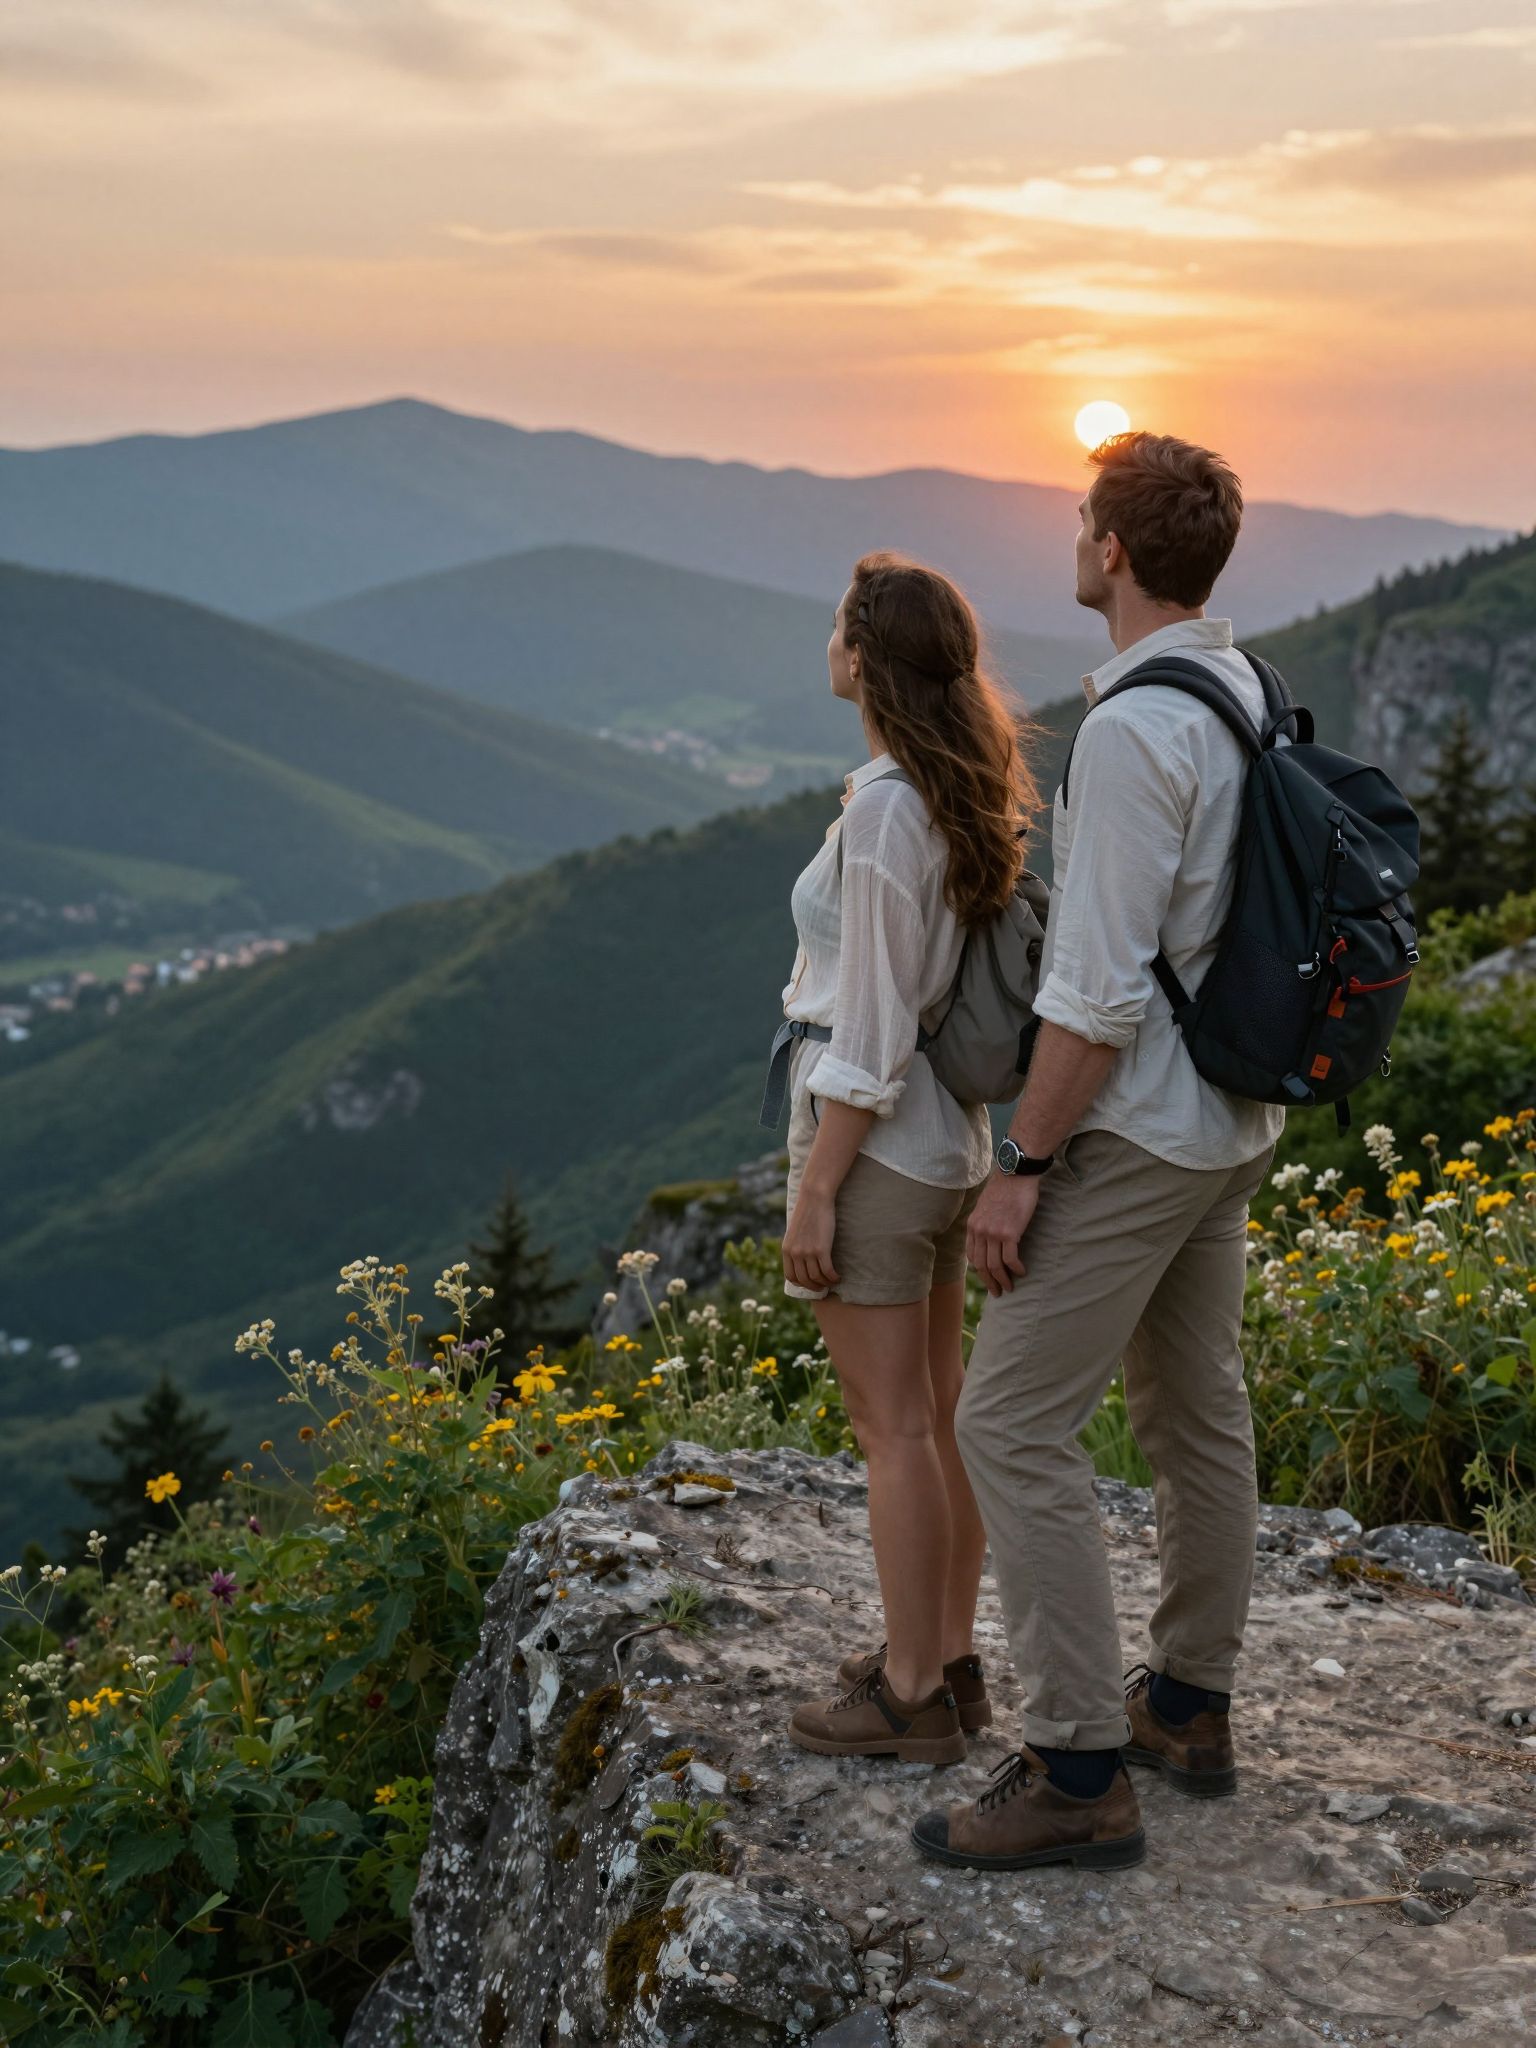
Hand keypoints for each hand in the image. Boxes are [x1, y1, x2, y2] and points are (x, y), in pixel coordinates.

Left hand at [782, 1190, 839, 1294]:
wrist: (814, 1198)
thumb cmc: (807, 1212)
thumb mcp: (795, 1231)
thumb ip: (795, 1245)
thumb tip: (801, 1259)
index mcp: (786, 1250)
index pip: (791, 1277)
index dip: (801, 1283)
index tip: (810, 1283)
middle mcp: (795, 1253)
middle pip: (804, 1280)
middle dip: (814, 1287)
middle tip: (823, 1287)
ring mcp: (807, 1252)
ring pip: (816, 1278)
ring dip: (825, 1283)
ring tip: (832, 1281)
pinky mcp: (821, 1249)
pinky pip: (827, 1271)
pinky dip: (833, 1277)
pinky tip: (838, 1277)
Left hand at [967, 1172, 1041, 1297]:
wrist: (1016, 1174)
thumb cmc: (1005, 1188)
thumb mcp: (985, 1206)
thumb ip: (984, 1222)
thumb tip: (988, 1237)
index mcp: (972, 1225)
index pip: (972, 1256)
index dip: (980, 1270)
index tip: (988, 1278)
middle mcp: (980, 1231)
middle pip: (982, 1265)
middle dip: (990, 1282)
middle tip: (998, 1292)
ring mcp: (994, 1233)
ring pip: (995, 1266)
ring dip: (1003, 1280)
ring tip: (1010, 1287)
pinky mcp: (1010, 1233)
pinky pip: (1011, 1259)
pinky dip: (1016, 1269)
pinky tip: (1022, 1271)